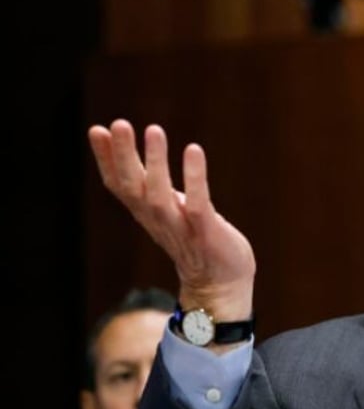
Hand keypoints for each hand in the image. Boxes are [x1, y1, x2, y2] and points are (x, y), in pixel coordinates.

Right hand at [88, 119, 255, 320]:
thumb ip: (150, 183)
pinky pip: (198, 205)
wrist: (221, 284)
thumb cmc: (195, 237)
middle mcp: (158, 220)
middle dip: (123, 156)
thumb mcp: (167, 208)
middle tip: (119, 124)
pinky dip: (195, 178)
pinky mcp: (207, 234)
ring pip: (160, 196)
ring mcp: (182, 228)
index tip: (98, 130)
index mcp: (146, 213)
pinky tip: (193, 150)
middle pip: (133, 187)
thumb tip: (133, 156)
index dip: (106, 160)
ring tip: (153, 130)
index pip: (119, 185)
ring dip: (155, 163)